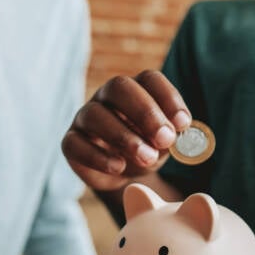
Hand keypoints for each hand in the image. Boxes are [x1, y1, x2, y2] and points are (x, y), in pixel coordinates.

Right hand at [62, 70, 191, 190]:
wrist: (123, 175)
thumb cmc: (148, 149)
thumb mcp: (164, 145)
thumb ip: (170, 137)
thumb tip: (174, 133)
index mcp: (136, 89)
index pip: (149, 79)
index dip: (168, 98)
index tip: (183, 124)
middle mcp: (107, 96)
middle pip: (119, 87)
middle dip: (145, 113)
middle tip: (164, 139)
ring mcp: (85, 117)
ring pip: (95, 115)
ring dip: (124, 136)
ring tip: (147, 158)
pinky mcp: (70, 142)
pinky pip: (76, 144)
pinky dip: (98, 157)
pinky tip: (119, 167)